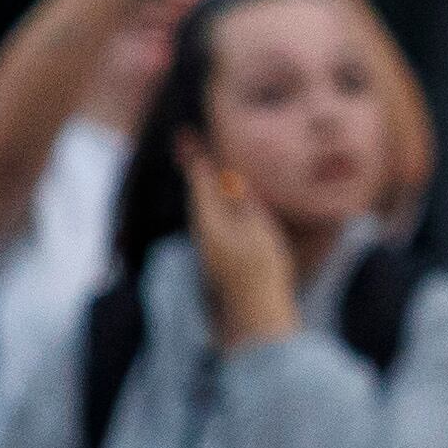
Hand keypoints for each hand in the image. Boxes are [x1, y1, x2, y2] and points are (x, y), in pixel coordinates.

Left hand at [179, 140, 307, 345]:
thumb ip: (243, 202)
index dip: (196, 157)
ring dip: (203, 186)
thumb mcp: (258, 229)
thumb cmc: (261, 270)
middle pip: (197, 193)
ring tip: (203, 165)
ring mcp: (209, 247)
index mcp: (210, 221)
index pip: (201, 181)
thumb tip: (229, 179)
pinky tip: (219, 202)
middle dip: (196, 168)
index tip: (186, 135)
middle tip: (189, 143)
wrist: (256, 312)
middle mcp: (204, 232)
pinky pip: (210, 220)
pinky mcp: (217, 257)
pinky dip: (212, 204)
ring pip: (203, 208)